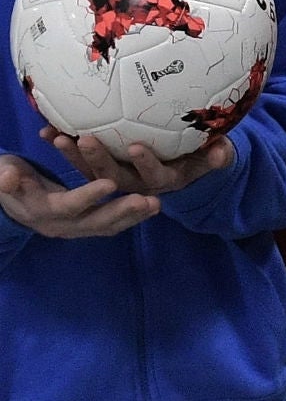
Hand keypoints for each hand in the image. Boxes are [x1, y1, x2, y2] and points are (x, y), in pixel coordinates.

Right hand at [0, 154, 158, 238]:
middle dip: (121, 211)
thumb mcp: (3, 173)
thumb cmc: (8, 178)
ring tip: (156, 204)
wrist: (10, 201)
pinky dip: (131, 217)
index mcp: (41, 211)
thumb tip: (6, 178)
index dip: (87, 196)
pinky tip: (151, 207)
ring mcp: (75, 228)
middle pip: (95, 221)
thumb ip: (5, 176)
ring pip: (108, 226)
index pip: (68, 206)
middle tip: (146, 200)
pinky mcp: (86, 225)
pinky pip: (112, 224)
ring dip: (133, 217)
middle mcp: (61, 225)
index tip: (109, 183)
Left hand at [41, 128, 233, 194]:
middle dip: (99, 160)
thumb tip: (222, 151)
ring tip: (58, 138)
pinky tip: (46, 132)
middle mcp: (135, 185)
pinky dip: (64, 149)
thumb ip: (216, 157)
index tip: (136, 147)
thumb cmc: (197, 158)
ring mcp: (114, 179)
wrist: (181, 168)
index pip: (154, 176)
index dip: (144, 163)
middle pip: (114, 177)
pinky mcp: (98, 171)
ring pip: (91, 173)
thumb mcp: (211, 158)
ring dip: (74, 157)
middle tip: (86, 139)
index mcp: (163, 181)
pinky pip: (78, 162)